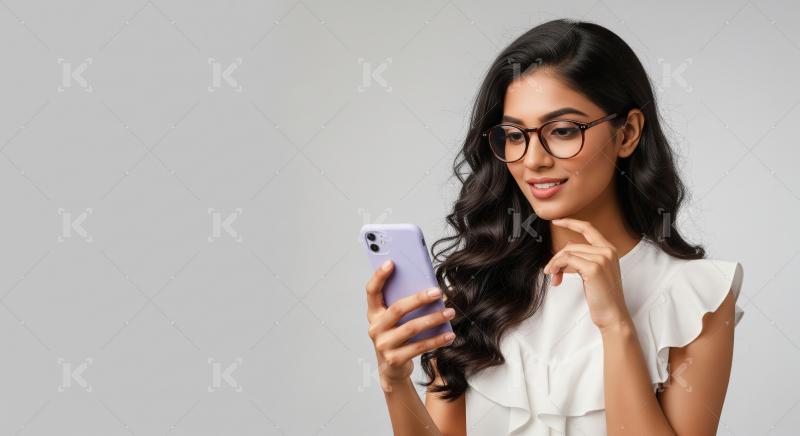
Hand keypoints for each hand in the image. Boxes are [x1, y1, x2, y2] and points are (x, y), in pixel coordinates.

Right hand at [364, 259, 456, 391]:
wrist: (392, 370)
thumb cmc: (398, 337)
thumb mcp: (395, 321)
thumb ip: (404, 305)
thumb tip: (429, 289)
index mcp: (374, 314)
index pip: (372, 291)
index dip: (379, 276)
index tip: (391, 262)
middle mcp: (375, 328)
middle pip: (398, 309)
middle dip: (419, 299)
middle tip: (438, 292)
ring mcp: (383, 345)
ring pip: (411, 328)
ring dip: (433, 319)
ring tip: (450, 312)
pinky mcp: (394, 360)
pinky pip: (419, 347)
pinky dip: (436, 340)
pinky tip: (449, 335)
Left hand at [543, 218, 632, 331]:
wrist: (612, 315)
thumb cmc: (602, 297)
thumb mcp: (594, 272)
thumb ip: (583, 258)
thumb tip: (565, 250)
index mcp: (609, 250)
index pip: (588, 228)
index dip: (571, 222)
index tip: (556, 221)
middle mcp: (607, 251)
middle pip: (571, 245)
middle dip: (557, 259)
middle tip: (550, 272)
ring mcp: (602, 258)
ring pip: (567, 252)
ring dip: (555, 265)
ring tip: (554, 278)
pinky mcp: (593, 268)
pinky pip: (566, 260)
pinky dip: (557, 267)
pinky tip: (556, 278)